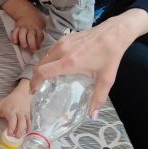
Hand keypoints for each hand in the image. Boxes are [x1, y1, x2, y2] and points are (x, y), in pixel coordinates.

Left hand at [0, 80, 30, 137]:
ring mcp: (24, 114)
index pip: (12, 119)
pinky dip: (29, 128)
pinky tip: (27, 133)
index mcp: (11, 110)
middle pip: (20, 122)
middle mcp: (18, 112)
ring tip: (21, 137)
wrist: (21, 94)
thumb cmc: (8, 101)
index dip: (11, 127)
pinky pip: (30, 122)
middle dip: (19, 130)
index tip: (9, 133)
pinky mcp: (28, 115)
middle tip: (16, 138)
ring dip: (24, 130)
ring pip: (26, 122)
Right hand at [11, 7, 45, 52]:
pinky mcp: (17, 27)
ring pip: (22, 33)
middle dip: (32, 43)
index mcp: (38, 28)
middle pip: (31, 35)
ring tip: (24, 46)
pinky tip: (15, 42)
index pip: (40, 35)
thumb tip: (46, 44)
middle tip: (33, 50)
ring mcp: (23, 27)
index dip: (40, 42)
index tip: (39, 49)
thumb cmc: (36, 22)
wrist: (27, 13)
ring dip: (23, 40)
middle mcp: (31, 28)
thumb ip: (43, 33)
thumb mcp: (42, 25)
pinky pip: (15, 32)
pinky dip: (14, 37)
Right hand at [30, 11, 147, 114]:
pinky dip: (49, 60)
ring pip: (44, 57)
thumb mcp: (106, 79)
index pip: (42, 72)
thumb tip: (92, 116)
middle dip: (36, 77)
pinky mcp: (65, 38)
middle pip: (39, 65)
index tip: (33, 91)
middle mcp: (62, 51)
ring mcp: (62, 42)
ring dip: (42, 67)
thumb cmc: (110, 55)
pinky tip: (57, 65)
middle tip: (39, 87)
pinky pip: (51, 51)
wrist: (114, 32)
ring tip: (47, 77)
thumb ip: (98, 98)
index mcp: (69, 62)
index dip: (34, 83)